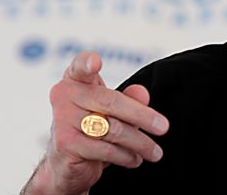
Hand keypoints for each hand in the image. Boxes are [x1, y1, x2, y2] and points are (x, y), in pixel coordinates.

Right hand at [21, 52, 168, 194]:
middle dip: (142, 116)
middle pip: (110, 101)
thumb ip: (128, 99)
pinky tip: (135, 159)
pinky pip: (107, 150)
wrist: (64, 164)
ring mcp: (63, 120)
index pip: (80, 66)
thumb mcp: (111, 111)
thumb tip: (142, 93)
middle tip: (163, 127)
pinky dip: (126, 156)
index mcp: (75, 80)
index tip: (95, 61)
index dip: (86, 62)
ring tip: (154, 151)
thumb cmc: (88, 129)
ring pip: (113, 129)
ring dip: (140, 142)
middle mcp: (64, 95)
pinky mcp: (67, 144)